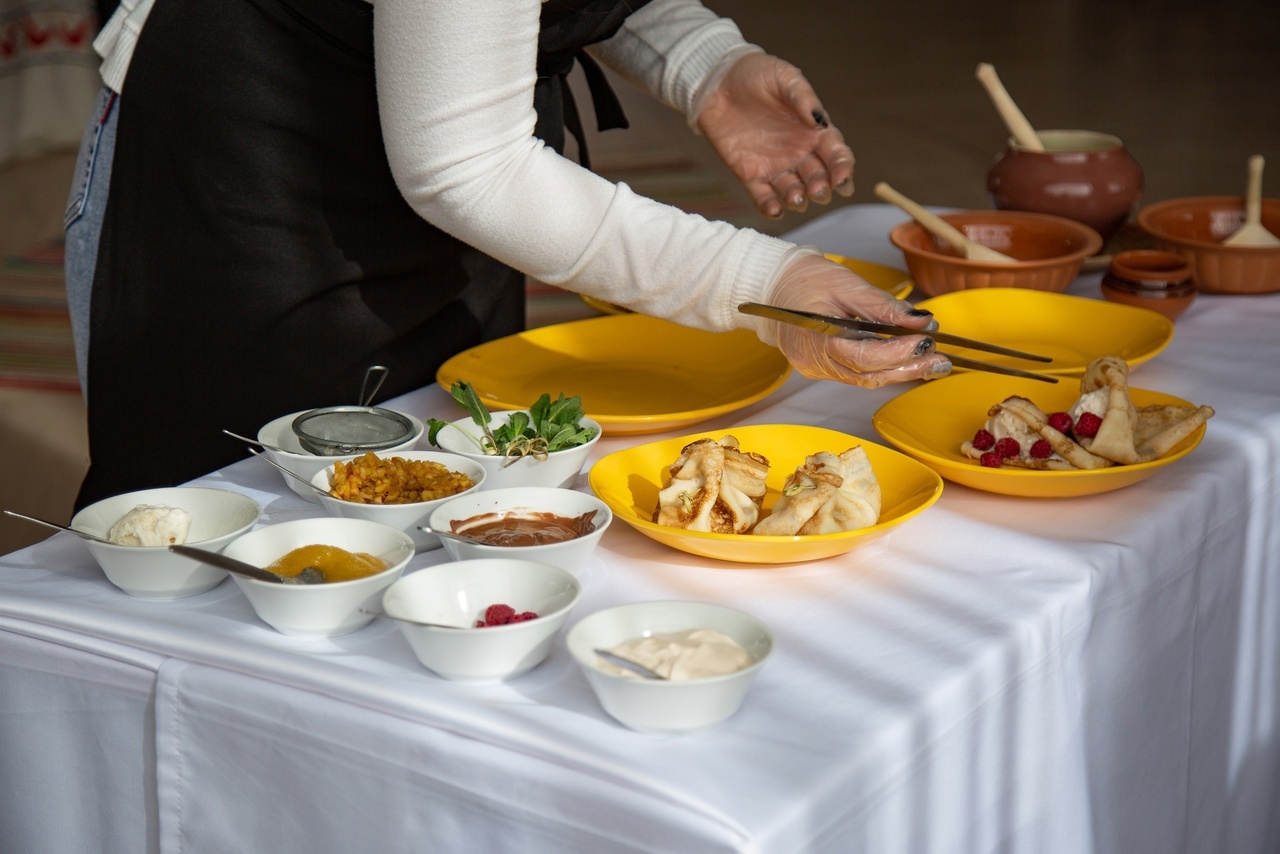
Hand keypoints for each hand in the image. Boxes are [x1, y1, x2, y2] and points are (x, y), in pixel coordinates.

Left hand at [696, 53, 854, 218]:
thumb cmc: (756, 74)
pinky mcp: (751, 174)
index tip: (842, 180)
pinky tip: (775, 210)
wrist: (717, 82)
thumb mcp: (783, 77)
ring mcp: (776, 165)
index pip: (835, 154)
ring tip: (795, 198)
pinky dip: (770, 206)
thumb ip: (802, 97)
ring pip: (793, 190)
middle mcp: (799, 152)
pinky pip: (763, 196)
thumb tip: (818, 120)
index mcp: (813, 130)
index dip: (842, 168)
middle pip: (817, 177)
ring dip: (797, 198)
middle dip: (821, 187)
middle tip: (818, 191)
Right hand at [761, 252, 951, 387]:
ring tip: (932, 363)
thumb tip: (923, 321)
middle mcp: (814, 361)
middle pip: (868, 375)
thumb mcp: (847, 284)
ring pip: (865, 379)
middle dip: (908, 368)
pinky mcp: (822, 367)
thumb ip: (884, 306)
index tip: (926, 340)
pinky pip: (856, 373)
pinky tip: (906, 360)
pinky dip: (884, 368)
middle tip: (941, 361)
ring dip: (901, 371)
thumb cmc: (805, 279)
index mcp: (815, 337)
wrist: (772, 285)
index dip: (898, 352)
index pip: (863, 356)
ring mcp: (816, 368)